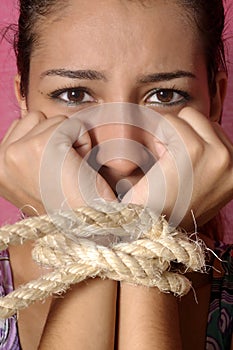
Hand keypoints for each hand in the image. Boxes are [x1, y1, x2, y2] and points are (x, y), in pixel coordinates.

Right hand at [0, 112, 114, 215]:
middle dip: (56, 137)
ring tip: (71, 168)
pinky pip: (73, 124)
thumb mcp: (32, 177)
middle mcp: (0, 160)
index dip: (46, 141)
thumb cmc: (66, 203)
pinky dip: (84, 142)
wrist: (87, 226)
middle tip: (63, 169)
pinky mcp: (44, 146)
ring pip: (54, 119)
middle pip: (35, 118)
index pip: (20, 125)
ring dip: (70, 140)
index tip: (52, 172)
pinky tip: (80, 166)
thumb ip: (23, 151)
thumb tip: (27, 117)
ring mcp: (18, 152)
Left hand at [123, 107, 232, 229]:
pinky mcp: (194, 151)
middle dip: (180, 133)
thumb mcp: (202, 184)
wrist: (151, 230)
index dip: (189, 140)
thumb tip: (200, 124)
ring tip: (163, 163)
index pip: (213, 130)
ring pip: (186, 115)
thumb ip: (210, 158)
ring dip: (168, 134)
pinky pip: (169, 122)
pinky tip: (156, 162)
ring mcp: (218, 155)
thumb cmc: (171, 208)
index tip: (177, 163)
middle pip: (201, 119)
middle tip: (168, 161)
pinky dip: (156, 136)